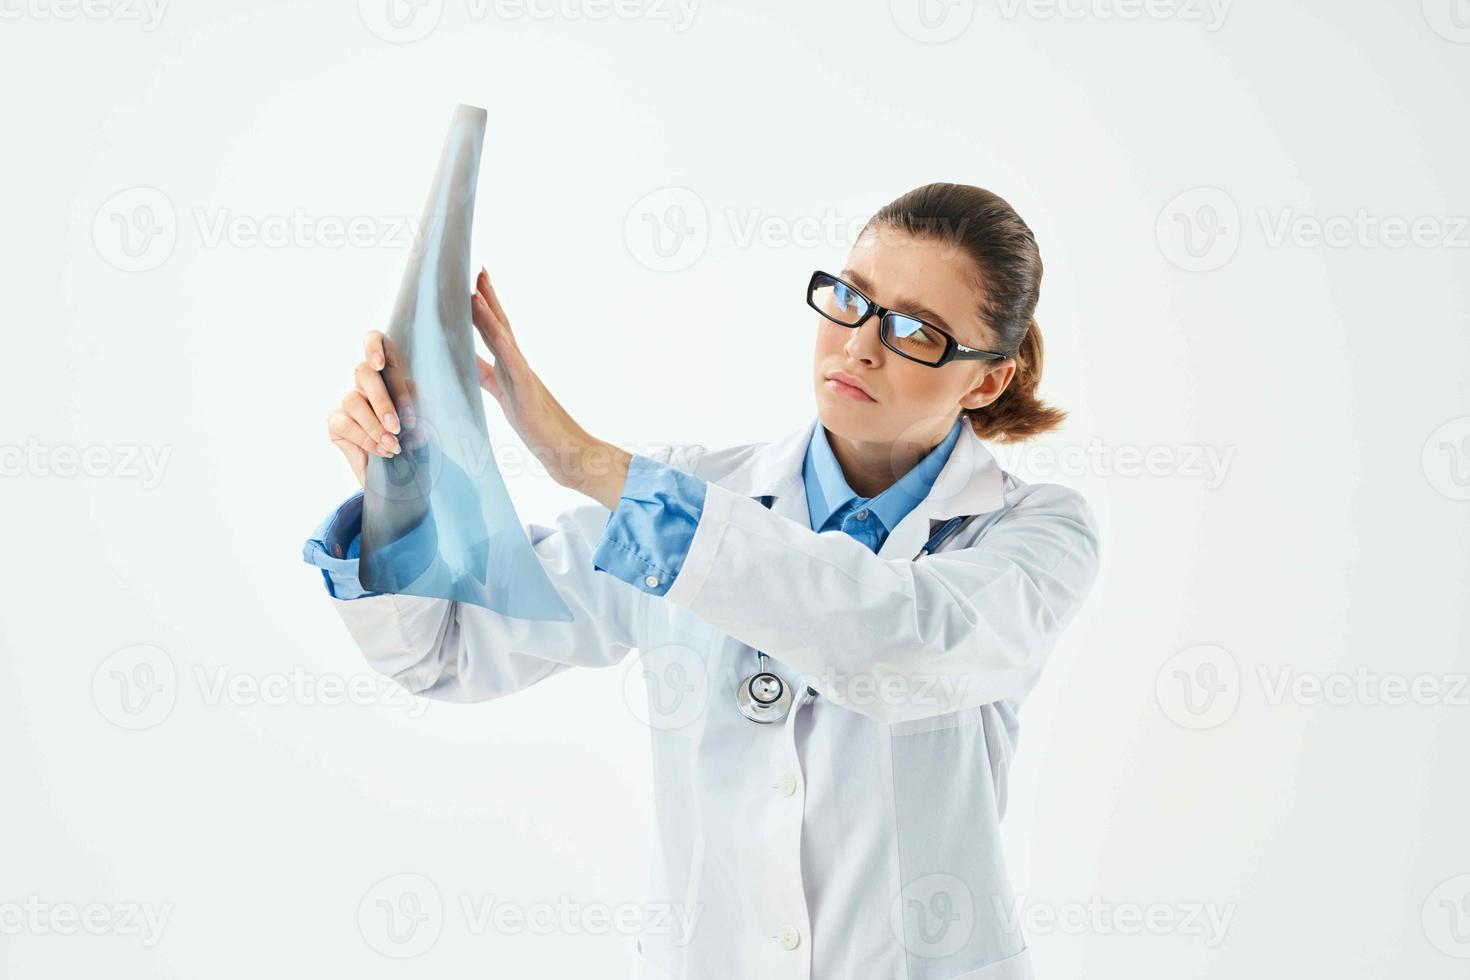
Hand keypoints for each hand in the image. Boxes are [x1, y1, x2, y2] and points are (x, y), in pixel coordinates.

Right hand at [326, 330, 418, 489]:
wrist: (402, 472)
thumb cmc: (415, 442)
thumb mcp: (424, 423)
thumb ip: (420, 410)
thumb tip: (418, 405)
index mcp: (390, 372)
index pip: (374, 341)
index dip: (373, 345)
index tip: (381, 364)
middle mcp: (366, 384)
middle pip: (363, 373)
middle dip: (383, 400)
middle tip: (399, 426)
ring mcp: (349, 402)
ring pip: (353, 400)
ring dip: (375, 424)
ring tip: (394, 445)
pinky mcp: (336, 422)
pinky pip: (345, 424)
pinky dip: (366, 438)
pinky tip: (383, 450)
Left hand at [470, 266, 628, 501]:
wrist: (567, 451)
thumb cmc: (537, 427)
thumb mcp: (503, 397)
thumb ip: (485, 376)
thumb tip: (463, 362)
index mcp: (512, 369)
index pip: (494, 332)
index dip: (483, 309)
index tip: (473, 283)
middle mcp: (519, 367)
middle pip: (501, 325)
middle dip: (489, 298)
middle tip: (479, 270)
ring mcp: (525, 378)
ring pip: (505, 339)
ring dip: (490, 314)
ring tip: (476, 290)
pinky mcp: (528, 393)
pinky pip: (514, 365)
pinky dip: (504, 345)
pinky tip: (495, 329)